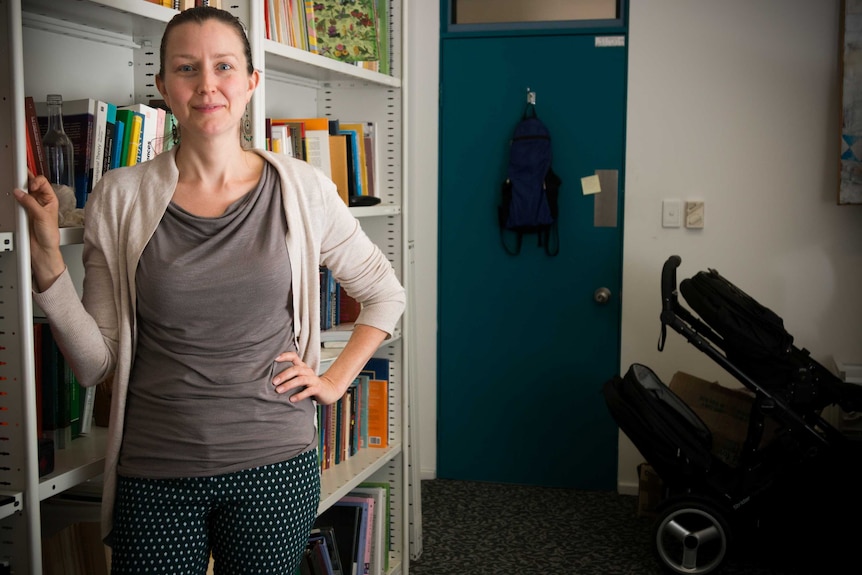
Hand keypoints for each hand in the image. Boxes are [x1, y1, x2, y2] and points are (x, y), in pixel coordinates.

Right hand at [13, 173, 65, 290]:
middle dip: (24, 179)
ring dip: (18, 188)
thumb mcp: (42, 216)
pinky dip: (13, 197)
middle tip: (17, 177)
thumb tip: (20, 193)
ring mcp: (30, 205)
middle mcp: (40, 201)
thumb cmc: (50, 235)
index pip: (43, 182)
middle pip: (31, 184)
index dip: (36, 180)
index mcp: (50, 199)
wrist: (42, 249)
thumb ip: (31, 203)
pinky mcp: (22, 211)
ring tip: (14, 185)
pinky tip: (12, 196)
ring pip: (23, 191)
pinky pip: (16, 201)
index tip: (30, 185)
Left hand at [272, 351, 343, 404]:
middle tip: (274, 382)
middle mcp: (307, 371)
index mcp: (302, 367)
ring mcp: (313, 379)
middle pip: (295, 369)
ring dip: (289, 385)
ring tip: (279, 390)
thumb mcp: (300, 377)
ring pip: (301, 379)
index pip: (294, 356)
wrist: (328, 391)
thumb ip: (289, 376)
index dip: (285, 356)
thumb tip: (270, 379)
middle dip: (283, 375)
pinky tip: (292, 399)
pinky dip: (299, 395)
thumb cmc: (310, 385)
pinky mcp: (318, 389)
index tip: (275, 359)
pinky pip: (308, 391)